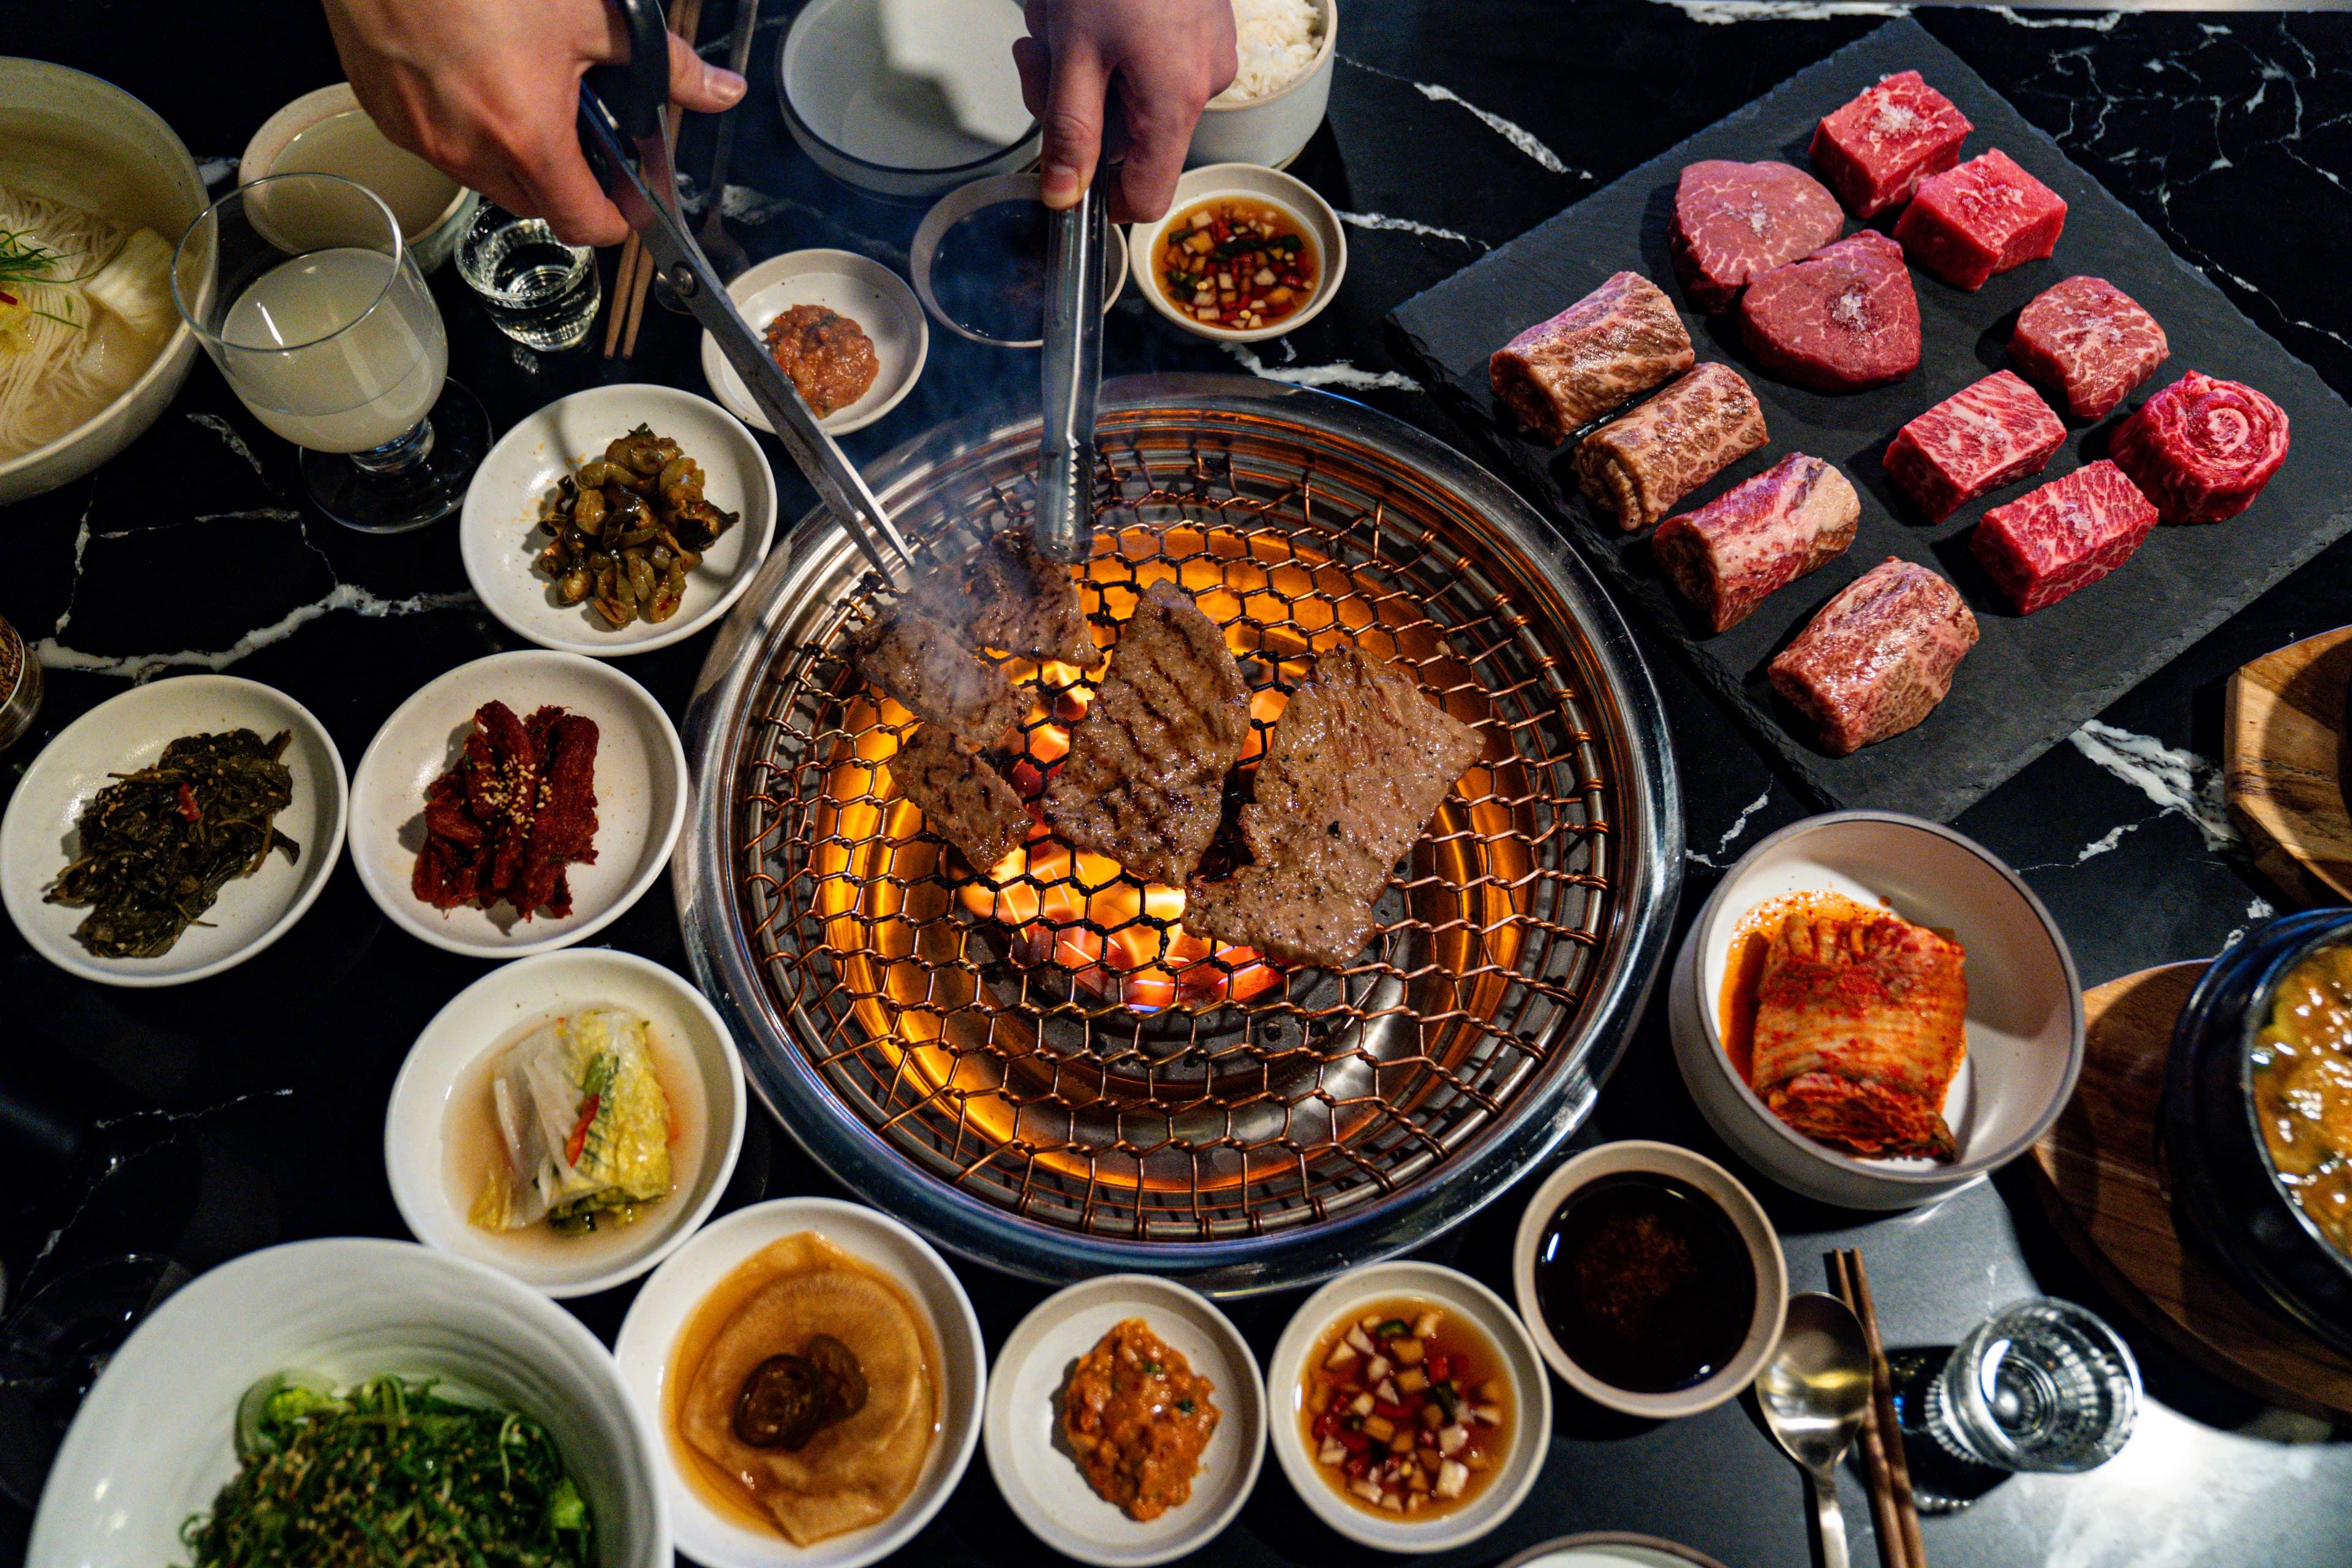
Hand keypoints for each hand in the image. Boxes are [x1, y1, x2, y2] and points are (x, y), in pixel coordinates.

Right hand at [321, 0, 746, 246]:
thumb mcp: (590, 16)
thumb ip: (663, 64)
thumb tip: (719, 90)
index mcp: (525, 138)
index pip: (583, 225)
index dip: (614, 218)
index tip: (624, 197)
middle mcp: (467, 152)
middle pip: (536, 205)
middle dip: (564, 180)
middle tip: (577, 125)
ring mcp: (419, 138)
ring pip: (485, 177)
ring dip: (511, 151)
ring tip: (521, 86)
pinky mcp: (384, 115)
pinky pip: (438, 143)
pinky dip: (464, 125)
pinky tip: (473, 74)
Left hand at [1012, 0, 1236, 223]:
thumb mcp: (1073, 53)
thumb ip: (1069, 131)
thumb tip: (1064, 193)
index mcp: (1174, 101)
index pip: (1148, 196)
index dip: (1102, 199)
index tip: (1065, 178)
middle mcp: (1201, 83)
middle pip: (1128, 139)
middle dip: (1072, 105)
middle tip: (1039, 58)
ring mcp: (1203, 52)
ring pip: (1128, 93)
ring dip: (1081, 66)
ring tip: (1059, 18)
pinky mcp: (1198, 26)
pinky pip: (1145, 58)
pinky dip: (1106, 41)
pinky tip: (1086, 9)